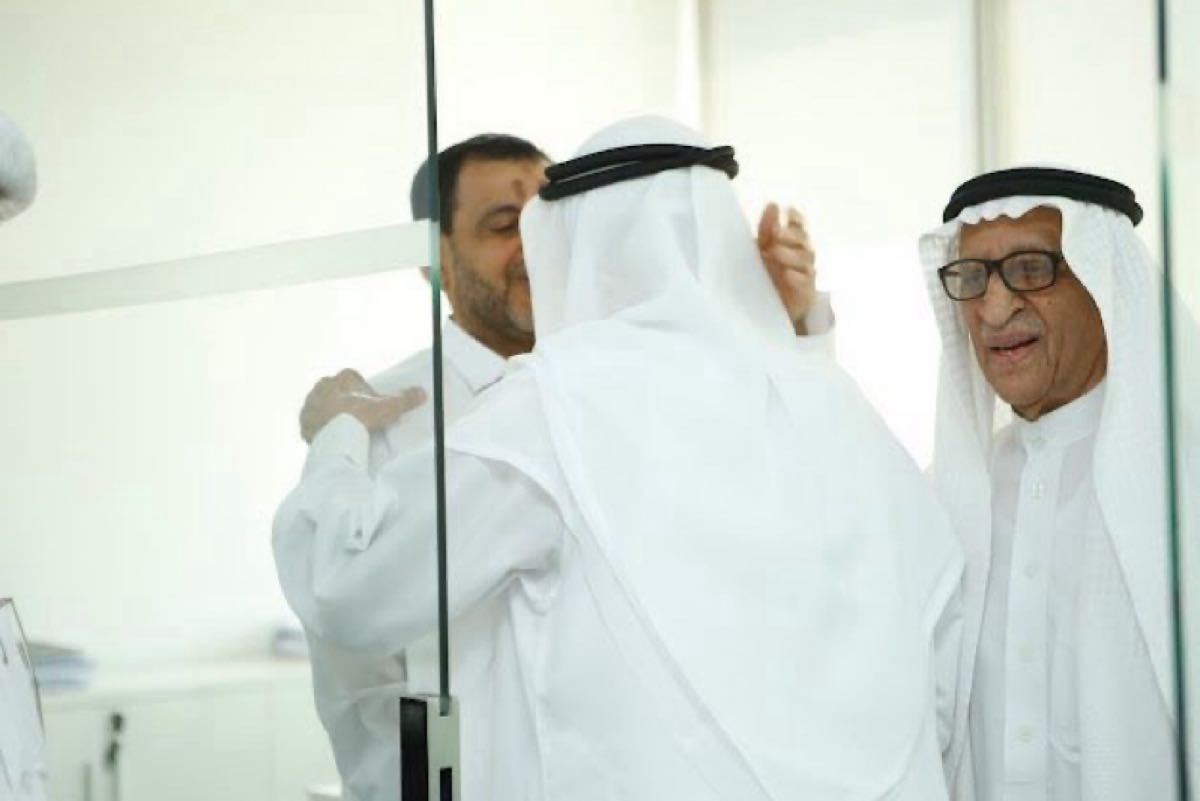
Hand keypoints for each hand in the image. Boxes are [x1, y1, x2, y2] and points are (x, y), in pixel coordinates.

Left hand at [299, 369, 426, 442]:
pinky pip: (311, 423)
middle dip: (345, 400)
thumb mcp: (388, 407)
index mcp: (341, 378)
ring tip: (344, 429)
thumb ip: (404, 399)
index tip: (370, 403)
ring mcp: (310, 405)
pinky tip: (331, 437)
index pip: (353, 378)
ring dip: (331, 414)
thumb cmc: (361, 417)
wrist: (336, 438)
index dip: (363, 390)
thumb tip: (421, 393)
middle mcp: (322, 387)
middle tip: (358, 417)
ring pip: (321, 406)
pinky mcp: (303, 423)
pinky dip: (319, 429)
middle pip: (335, 390)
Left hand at [757, 203, 816, 334]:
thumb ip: (767, 228)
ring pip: (805, 260)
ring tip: (774, 252)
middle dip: (791, 235)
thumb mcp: (763, 249)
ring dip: (790, 254)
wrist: (770, 307)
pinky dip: (797, 277)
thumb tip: (773, 204)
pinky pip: (805, 283)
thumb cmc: (768, 273)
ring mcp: (807, 274)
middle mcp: (803, 255)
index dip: (796, 218)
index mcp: (794, 242)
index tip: (788, 211)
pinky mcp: (806, 293)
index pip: (800, 226)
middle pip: (803, 240)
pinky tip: (788, 274)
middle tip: (775, 233)